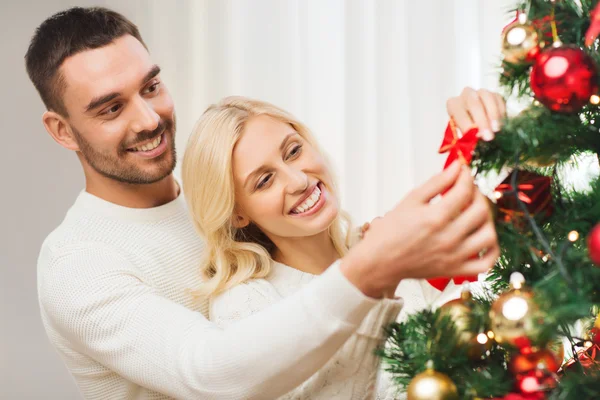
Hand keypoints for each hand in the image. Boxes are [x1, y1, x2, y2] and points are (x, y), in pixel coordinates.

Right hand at [341, 161, 498, 297]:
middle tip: (467, 190)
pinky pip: (486, 263)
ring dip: (487, 219)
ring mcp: (454, 256)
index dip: (466, 176)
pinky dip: (491, 250)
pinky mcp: (456, 270)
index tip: (463, 171)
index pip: (464, 190)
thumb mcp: (410, 200)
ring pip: (489, 235)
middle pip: (481, 210)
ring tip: (474, 213)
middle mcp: (448, 238)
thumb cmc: (390, 231)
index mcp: (435, 218)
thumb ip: (436, 183)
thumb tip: (457, 167)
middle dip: (477, 194)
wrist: (379, 262)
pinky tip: (482, 237)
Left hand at [446, 87, 505, 141]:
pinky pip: (498, 99)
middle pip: (473, 103)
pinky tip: (501, 124)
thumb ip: (468, 137)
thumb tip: (474, 141)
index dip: (467, 125)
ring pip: (487, 98)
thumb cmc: (469, 132)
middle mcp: (465, 95)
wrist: (480, 127)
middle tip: (489, 136)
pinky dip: (501, 112)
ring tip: (496, 130)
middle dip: (481, 121)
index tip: (476, 137)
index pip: (458, 113)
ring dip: (493, 115)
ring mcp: (481, 93)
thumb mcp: (465, 135)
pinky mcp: (494, 94)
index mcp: (453, 105)